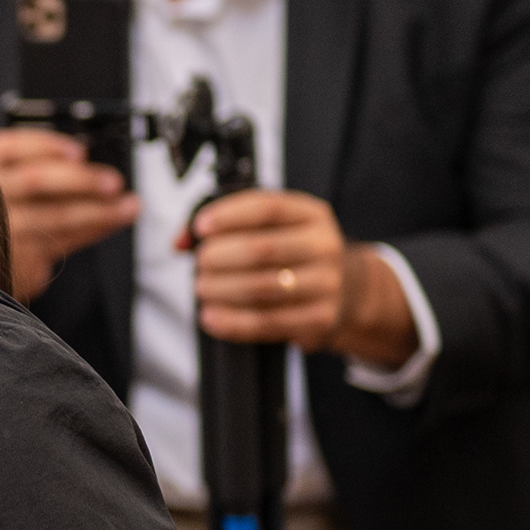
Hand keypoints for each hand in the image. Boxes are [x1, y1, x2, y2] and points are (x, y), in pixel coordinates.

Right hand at [0, 127, 139, 294]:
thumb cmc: (5, 212)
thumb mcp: (11, 183)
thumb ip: (42, 169)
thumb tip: (90, 163)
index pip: (10, 147)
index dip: (46, 146)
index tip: (80, 152)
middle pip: (34, 181)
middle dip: (80, 180)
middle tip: (113, 182)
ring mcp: (1, 231)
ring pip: (54, 216)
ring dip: (98, 211)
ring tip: (127, 207)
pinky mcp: (19, 259)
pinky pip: (63, 242)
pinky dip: (91, 231)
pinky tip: (110, 223)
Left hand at [186, 190, 405, 362]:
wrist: (347, 289)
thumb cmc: (295, 253)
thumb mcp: (274, 227)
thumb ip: (228, 225)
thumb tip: (181, 240)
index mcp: (311, 214)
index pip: (267, 207)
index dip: (228, 216)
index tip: (200, 227)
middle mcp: (323, 245)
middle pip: (262, 249)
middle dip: (220, 257)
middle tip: (199, 264)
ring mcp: (326, 284)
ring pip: (263, 287)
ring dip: (222, 289)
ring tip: (202, 288)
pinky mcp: (319, 318)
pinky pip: (268, 322)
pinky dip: (232, 322)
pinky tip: (211, 317)